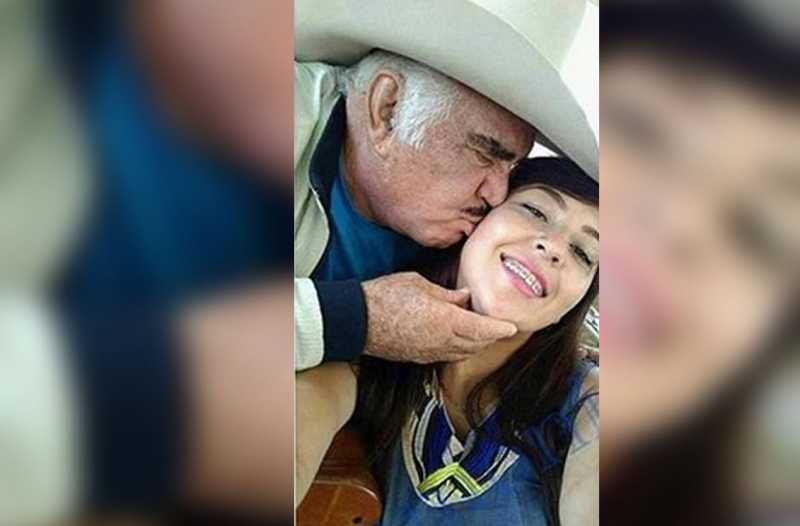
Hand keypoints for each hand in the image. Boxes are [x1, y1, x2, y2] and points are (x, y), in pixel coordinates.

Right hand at [362, 272, 517, 362]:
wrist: (357, 320)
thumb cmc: (385, 297)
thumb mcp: (420, 284)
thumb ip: (447, 294)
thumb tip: (465, 296)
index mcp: (446, 320)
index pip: (483, 329)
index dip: (500, 329)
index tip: (512, 326)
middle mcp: (442, 341)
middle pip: (477, 344)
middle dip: (490, 336)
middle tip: (498, 325)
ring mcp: (430, 352)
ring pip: (463, 353)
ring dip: (475, 344)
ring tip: (480, 332)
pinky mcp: (418, 357)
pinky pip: (447, 356)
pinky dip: (459, 349)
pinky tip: (457, 339)